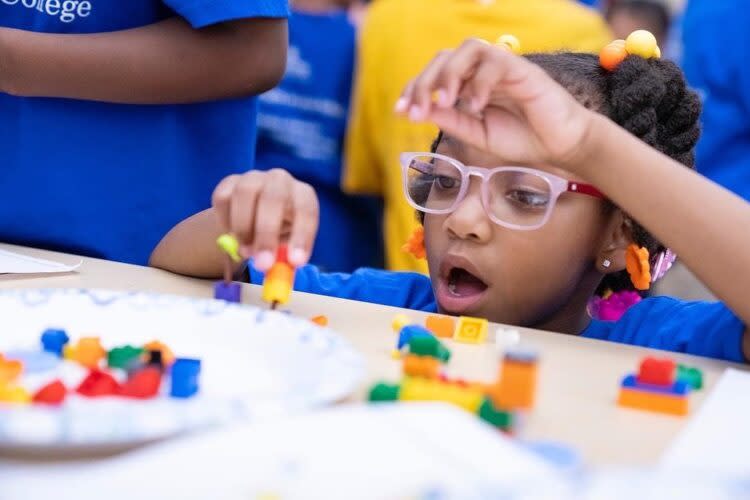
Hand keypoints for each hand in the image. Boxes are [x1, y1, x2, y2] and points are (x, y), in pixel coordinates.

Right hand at [211, 169, 318, 271]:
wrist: (253, 215)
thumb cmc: (279, 232)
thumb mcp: (288, 247)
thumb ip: (285, 260)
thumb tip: (279, 278)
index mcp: (303, 195)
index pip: (307, 211)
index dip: (302, 236)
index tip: (295, 262)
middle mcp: (280, 181)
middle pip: (274, 198)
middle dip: (267, 233)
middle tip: (261, 264)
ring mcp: (254, 178)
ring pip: (245, 194)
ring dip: (243, 227)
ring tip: (245, 252)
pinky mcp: (230, 181)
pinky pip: (223, 198)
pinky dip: (225, 221)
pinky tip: (233, 235)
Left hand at [396, 38, 595, 171]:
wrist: (561, 146)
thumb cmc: (522, 139)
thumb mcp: (477, 135)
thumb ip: (451, 121)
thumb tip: (418, 111)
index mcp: (469, 85)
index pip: (435, 75)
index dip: (414, 89)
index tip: (400, 111)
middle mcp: (483, 72)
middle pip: (445, 57)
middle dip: (425, 81)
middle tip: (418, 109)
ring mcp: (503, 68)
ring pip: (469, 49)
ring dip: (450, 73)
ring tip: (445, 101)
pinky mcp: (523, 70)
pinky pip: (496, 62)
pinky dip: (480, 82)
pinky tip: (475, 106)